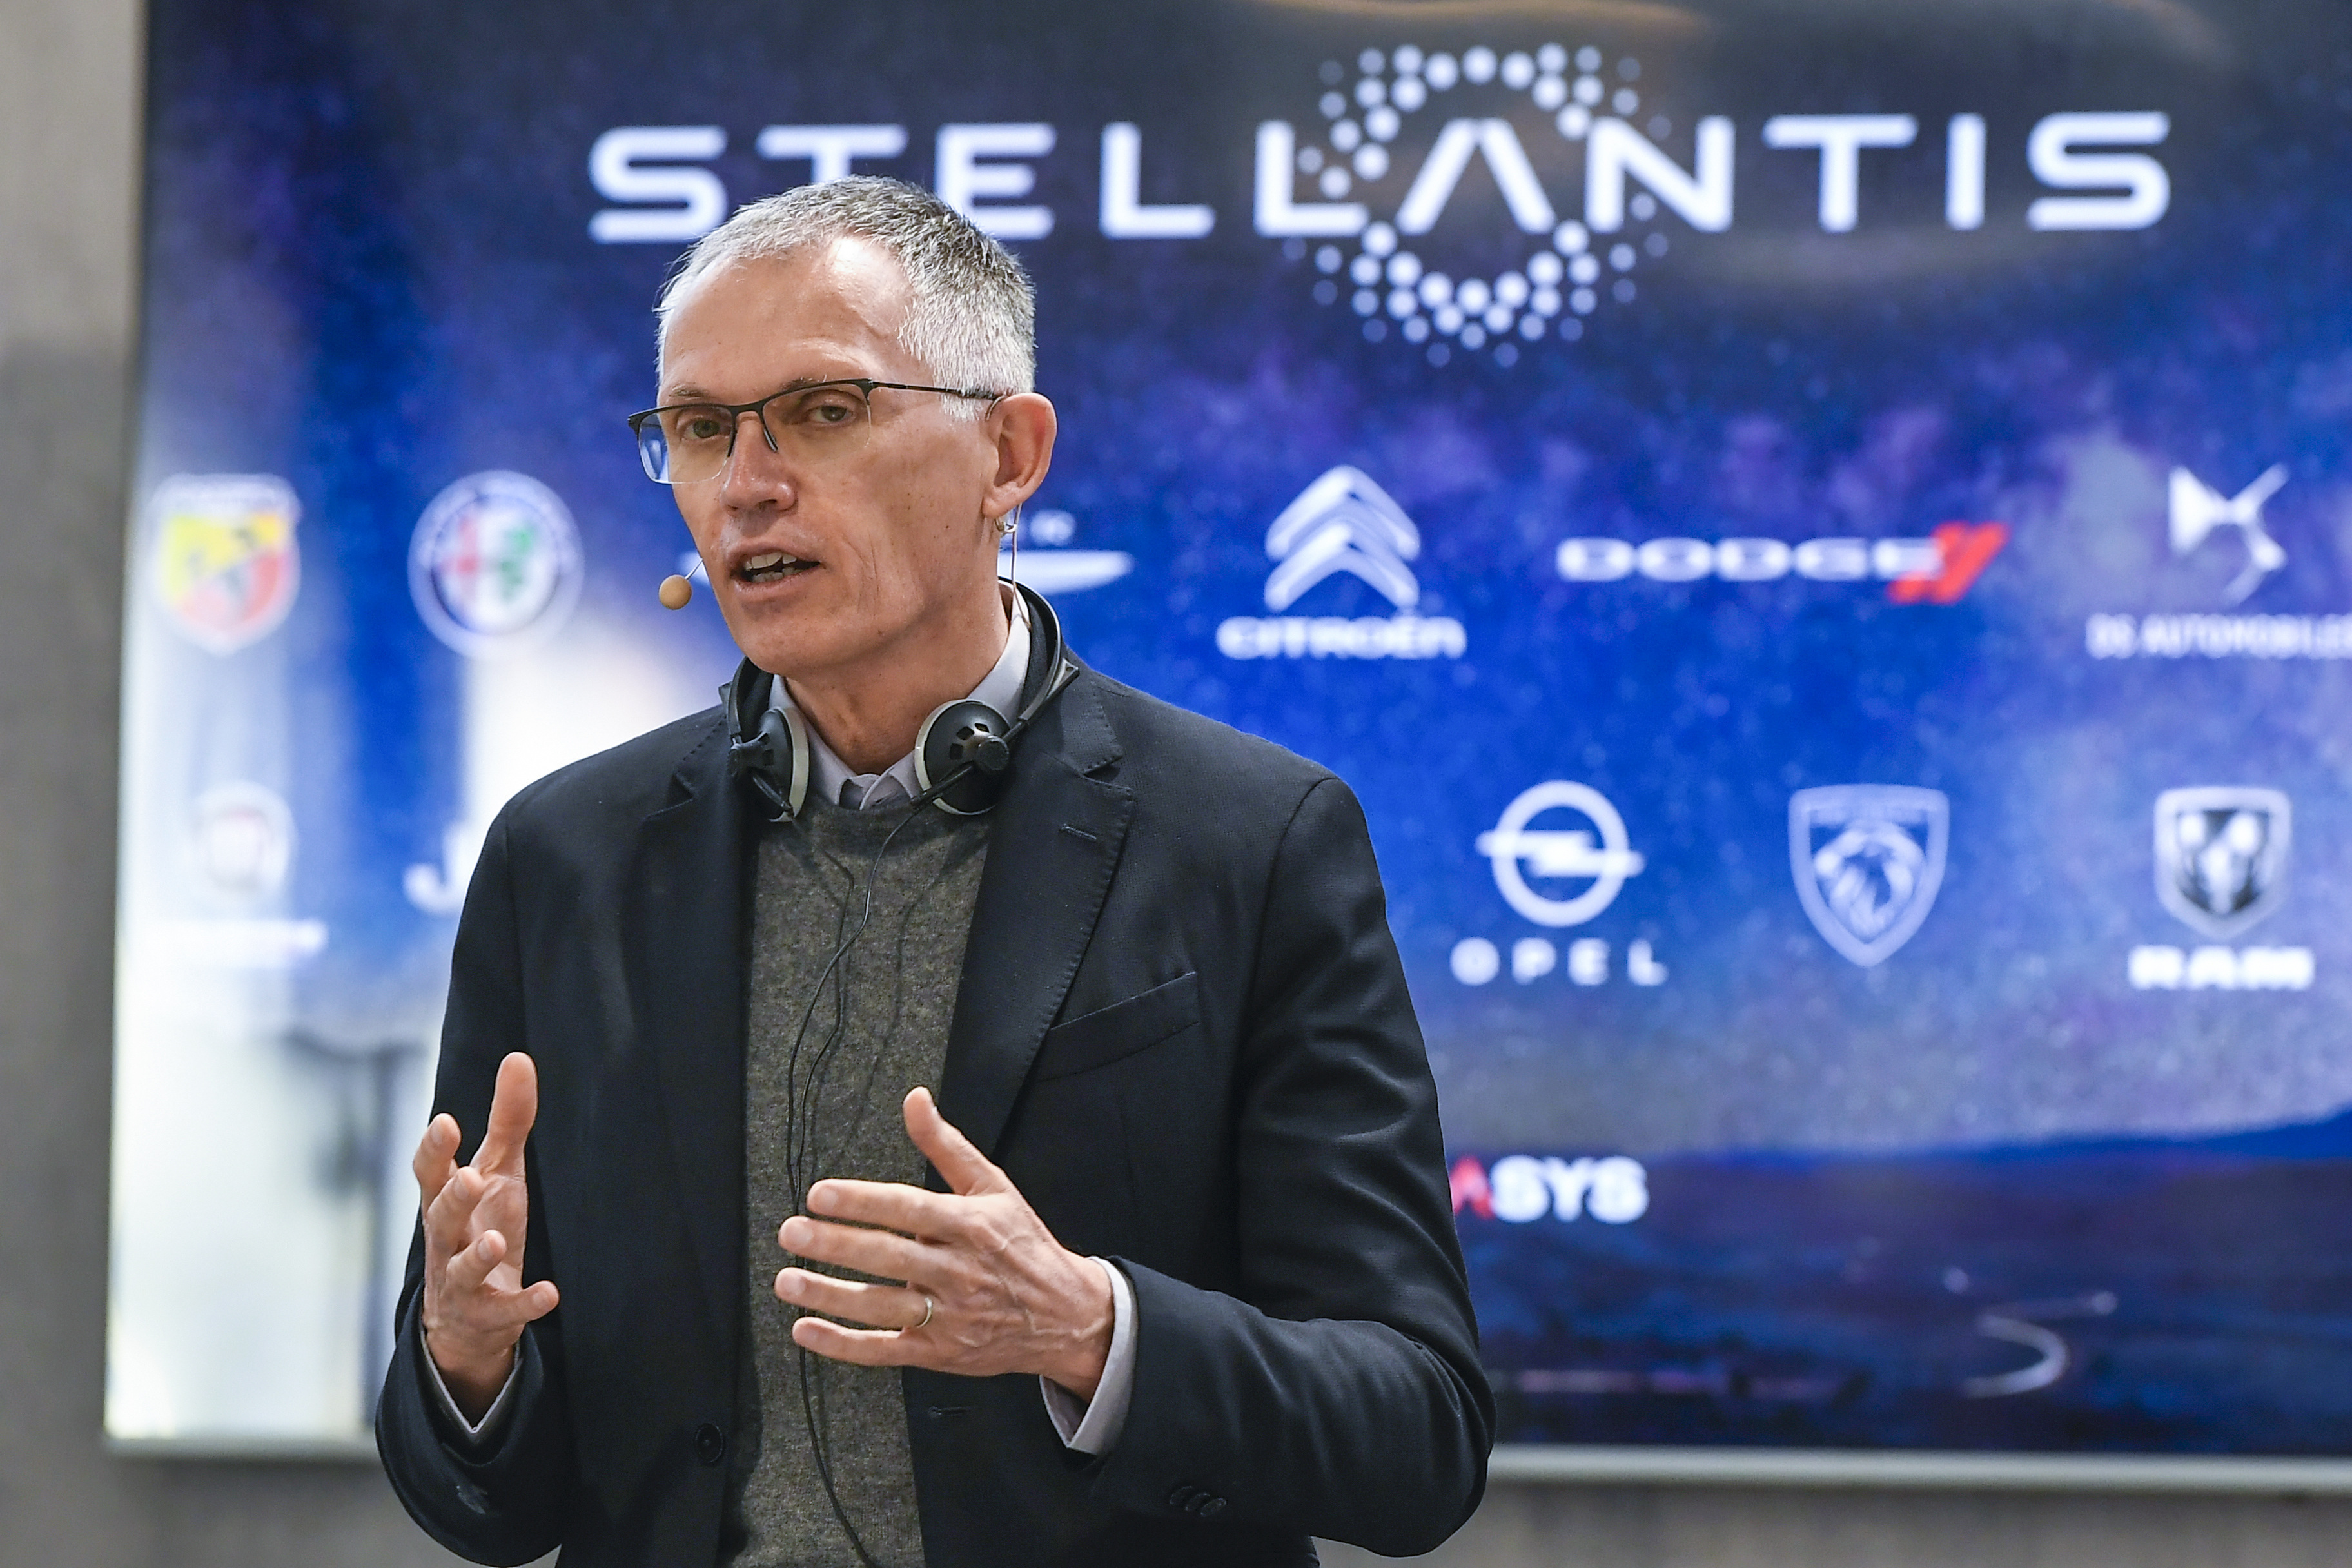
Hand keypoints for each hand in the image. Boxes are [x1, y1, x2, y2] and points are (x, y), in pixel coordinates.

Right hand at [413, 1052, 560, 1419]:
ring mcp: (462, 1282)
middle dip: (453, 1199)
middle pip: (440, 1219)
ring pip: (461, 1270)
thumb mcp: (498, 1172)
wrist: (470, 1317)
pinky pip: (505, 1311)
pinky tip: (549, 1293)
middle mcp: (445, 1241)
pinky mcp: (488, 1315)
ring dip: (478, 1255)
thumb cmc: (481, 1225)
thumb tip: (518, 1057)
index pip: (429, 1174)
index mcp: (446, 1201)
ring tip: (495, 1241)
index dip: (434, 1151)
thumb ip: (507, 1121)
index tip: (446, 1123)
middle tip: (468, 1178)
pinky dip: (525, 1304)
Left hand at [775, 1087, 1113, 1398]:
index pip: (909, 1209)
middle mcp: (958, 1271)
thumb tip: (915, 1099)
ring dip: (830, 1295)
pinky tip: (806, 1330)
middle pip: (890, 1257)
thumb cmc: (1022, 1246)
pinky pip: (883, 1351)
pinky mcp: (938, 1353)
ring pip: (881, 1306)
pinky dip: (843, 1345)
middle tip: (792, 1231)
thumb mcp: (994, 1187)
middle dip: (837, 1245)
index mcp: (971, 1225)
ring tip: (787, 1280)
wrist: (1065, 1316)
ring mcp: (948, 1316)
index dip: (863, 1202)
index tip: (820, 1194)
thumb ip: (947, 1145)